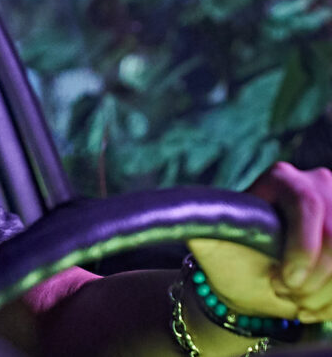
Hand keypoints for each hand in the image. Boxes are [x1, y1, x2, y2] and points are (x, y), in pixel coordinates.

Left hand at [188, 162, 331, 322]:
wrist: (253, 280)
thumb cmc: (229, 258)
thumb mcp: (209, 242)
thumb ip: (198, 224)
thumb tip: (169, 212)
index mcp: (281, 178)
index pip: (306, 205)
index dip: (302, 248)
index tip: (285, 282)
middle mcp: (318, 183)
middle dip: (315, 279)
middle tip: (288, 296)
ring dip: (328, 292)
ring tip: (299, 304)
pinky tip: (316, 306)